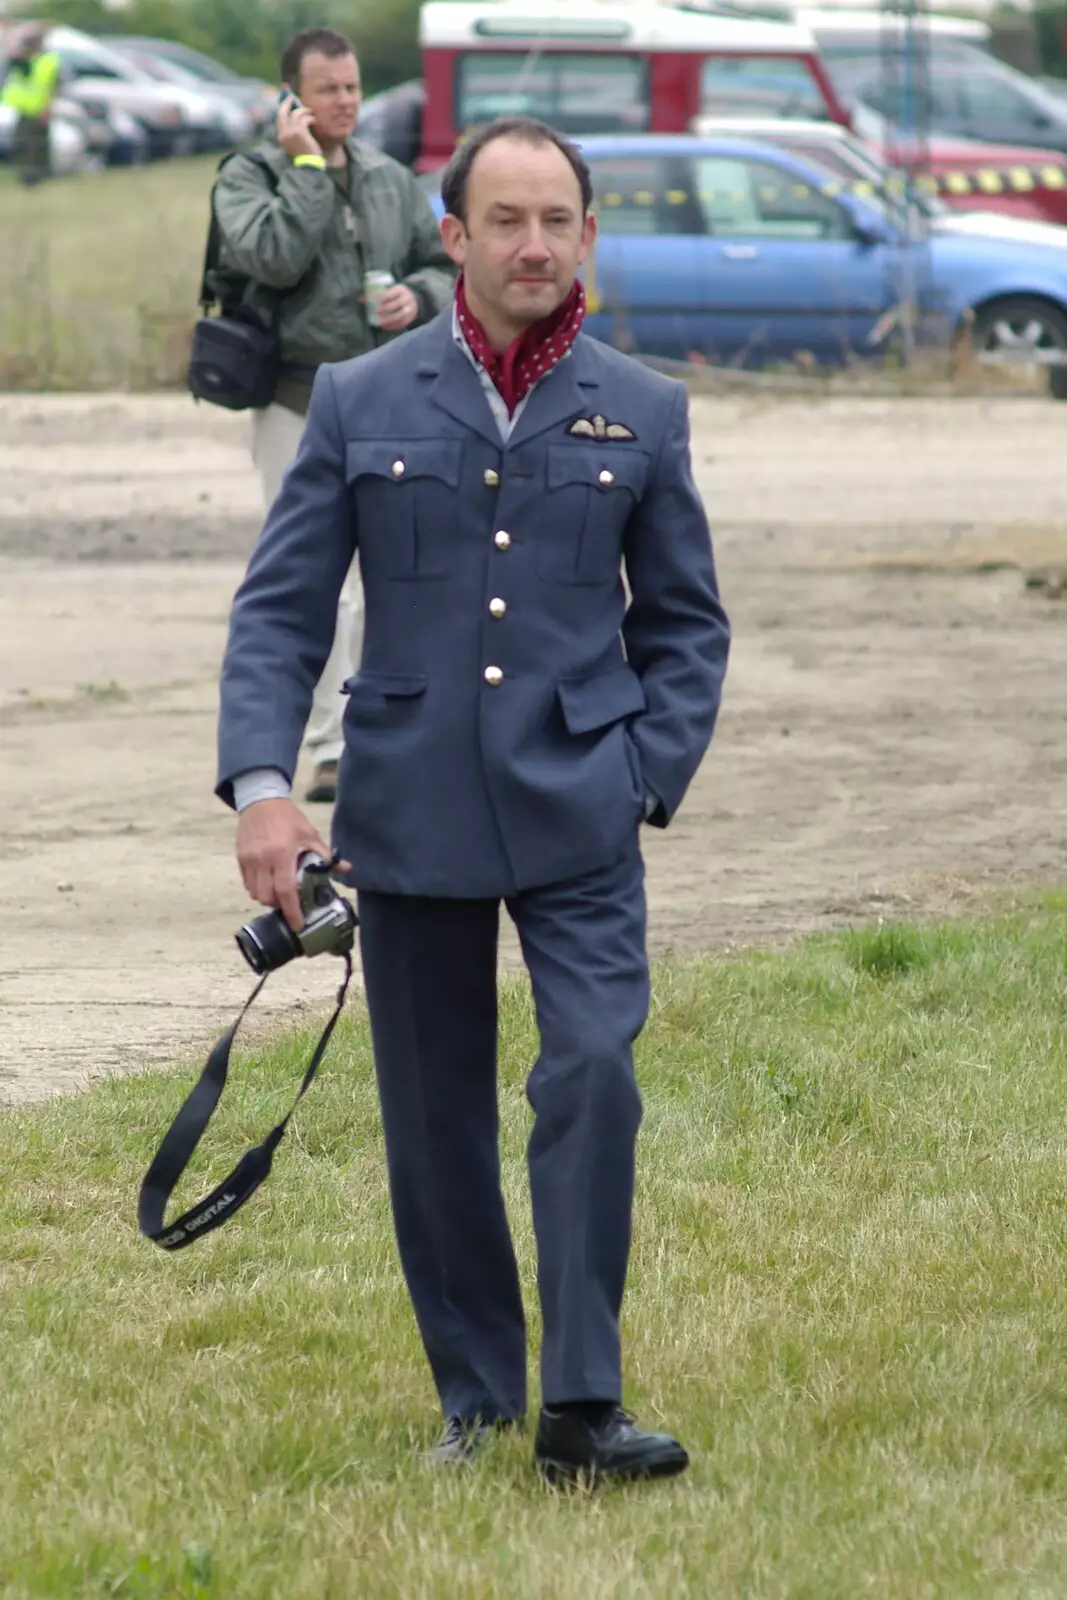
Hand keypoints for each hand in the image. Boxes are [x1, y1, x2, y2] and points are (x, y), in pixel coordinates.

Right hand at [236, 798, 350, 932]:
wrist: (261, 802)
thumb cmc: (288, 819)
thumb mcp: (310, 835)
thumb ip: (325, 856)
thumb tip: (347, 869)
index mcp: (282, 854)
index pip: (286, 890)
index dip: (292, 911)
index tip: (298, 924)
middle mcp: (262, 859)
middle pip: (267, 897)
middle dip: (280, 906)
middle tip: (291, 904)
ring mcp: (249, 860)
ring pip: (255, 893)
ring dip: (268, 899)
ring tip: (280, 894)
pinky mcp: (240, 858)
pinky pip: (247, 884)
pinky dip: (258, 889)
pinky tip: (269, 883)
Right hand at [277, 96, 321, 160]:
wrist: (309, 166)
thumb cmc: (304, 154)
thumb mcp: (294, 142)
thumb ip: (291, 131)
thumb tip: (294, 115)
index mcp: (281, 136)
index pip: (279, 118)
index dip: (283, 108)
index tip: (287, 101)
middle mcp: (284, 133)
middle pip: (283, 112)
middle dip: (288, 103)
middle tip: (294, 98)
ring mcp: (291, 132)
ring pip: (296, 114)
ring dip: (304, 111)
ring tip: (311, 113)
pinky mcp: (300, 132)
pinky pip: (305, 119)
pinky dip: (310, 118)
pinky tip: (314, 121)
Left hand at [375, 284, 418, 331]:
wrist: (414, 300)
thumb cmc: (397, 295)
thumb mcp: (390, 290)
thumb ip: (376, 295)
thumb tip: (360, 300)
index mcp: (400, 290)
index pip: (391, 293)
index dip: (382, 297)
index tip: (374, 301)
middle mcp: (406, 298)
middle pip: (396, 304)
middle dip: (386, 308)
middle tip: (377, 311)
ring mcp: (410, 309)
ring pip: (400, 315)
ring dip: (389, 319)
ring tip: (380, 322)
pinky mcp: (410, 318)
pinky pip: (402, 323)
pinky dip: (393, 326)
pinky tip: (385, 327)